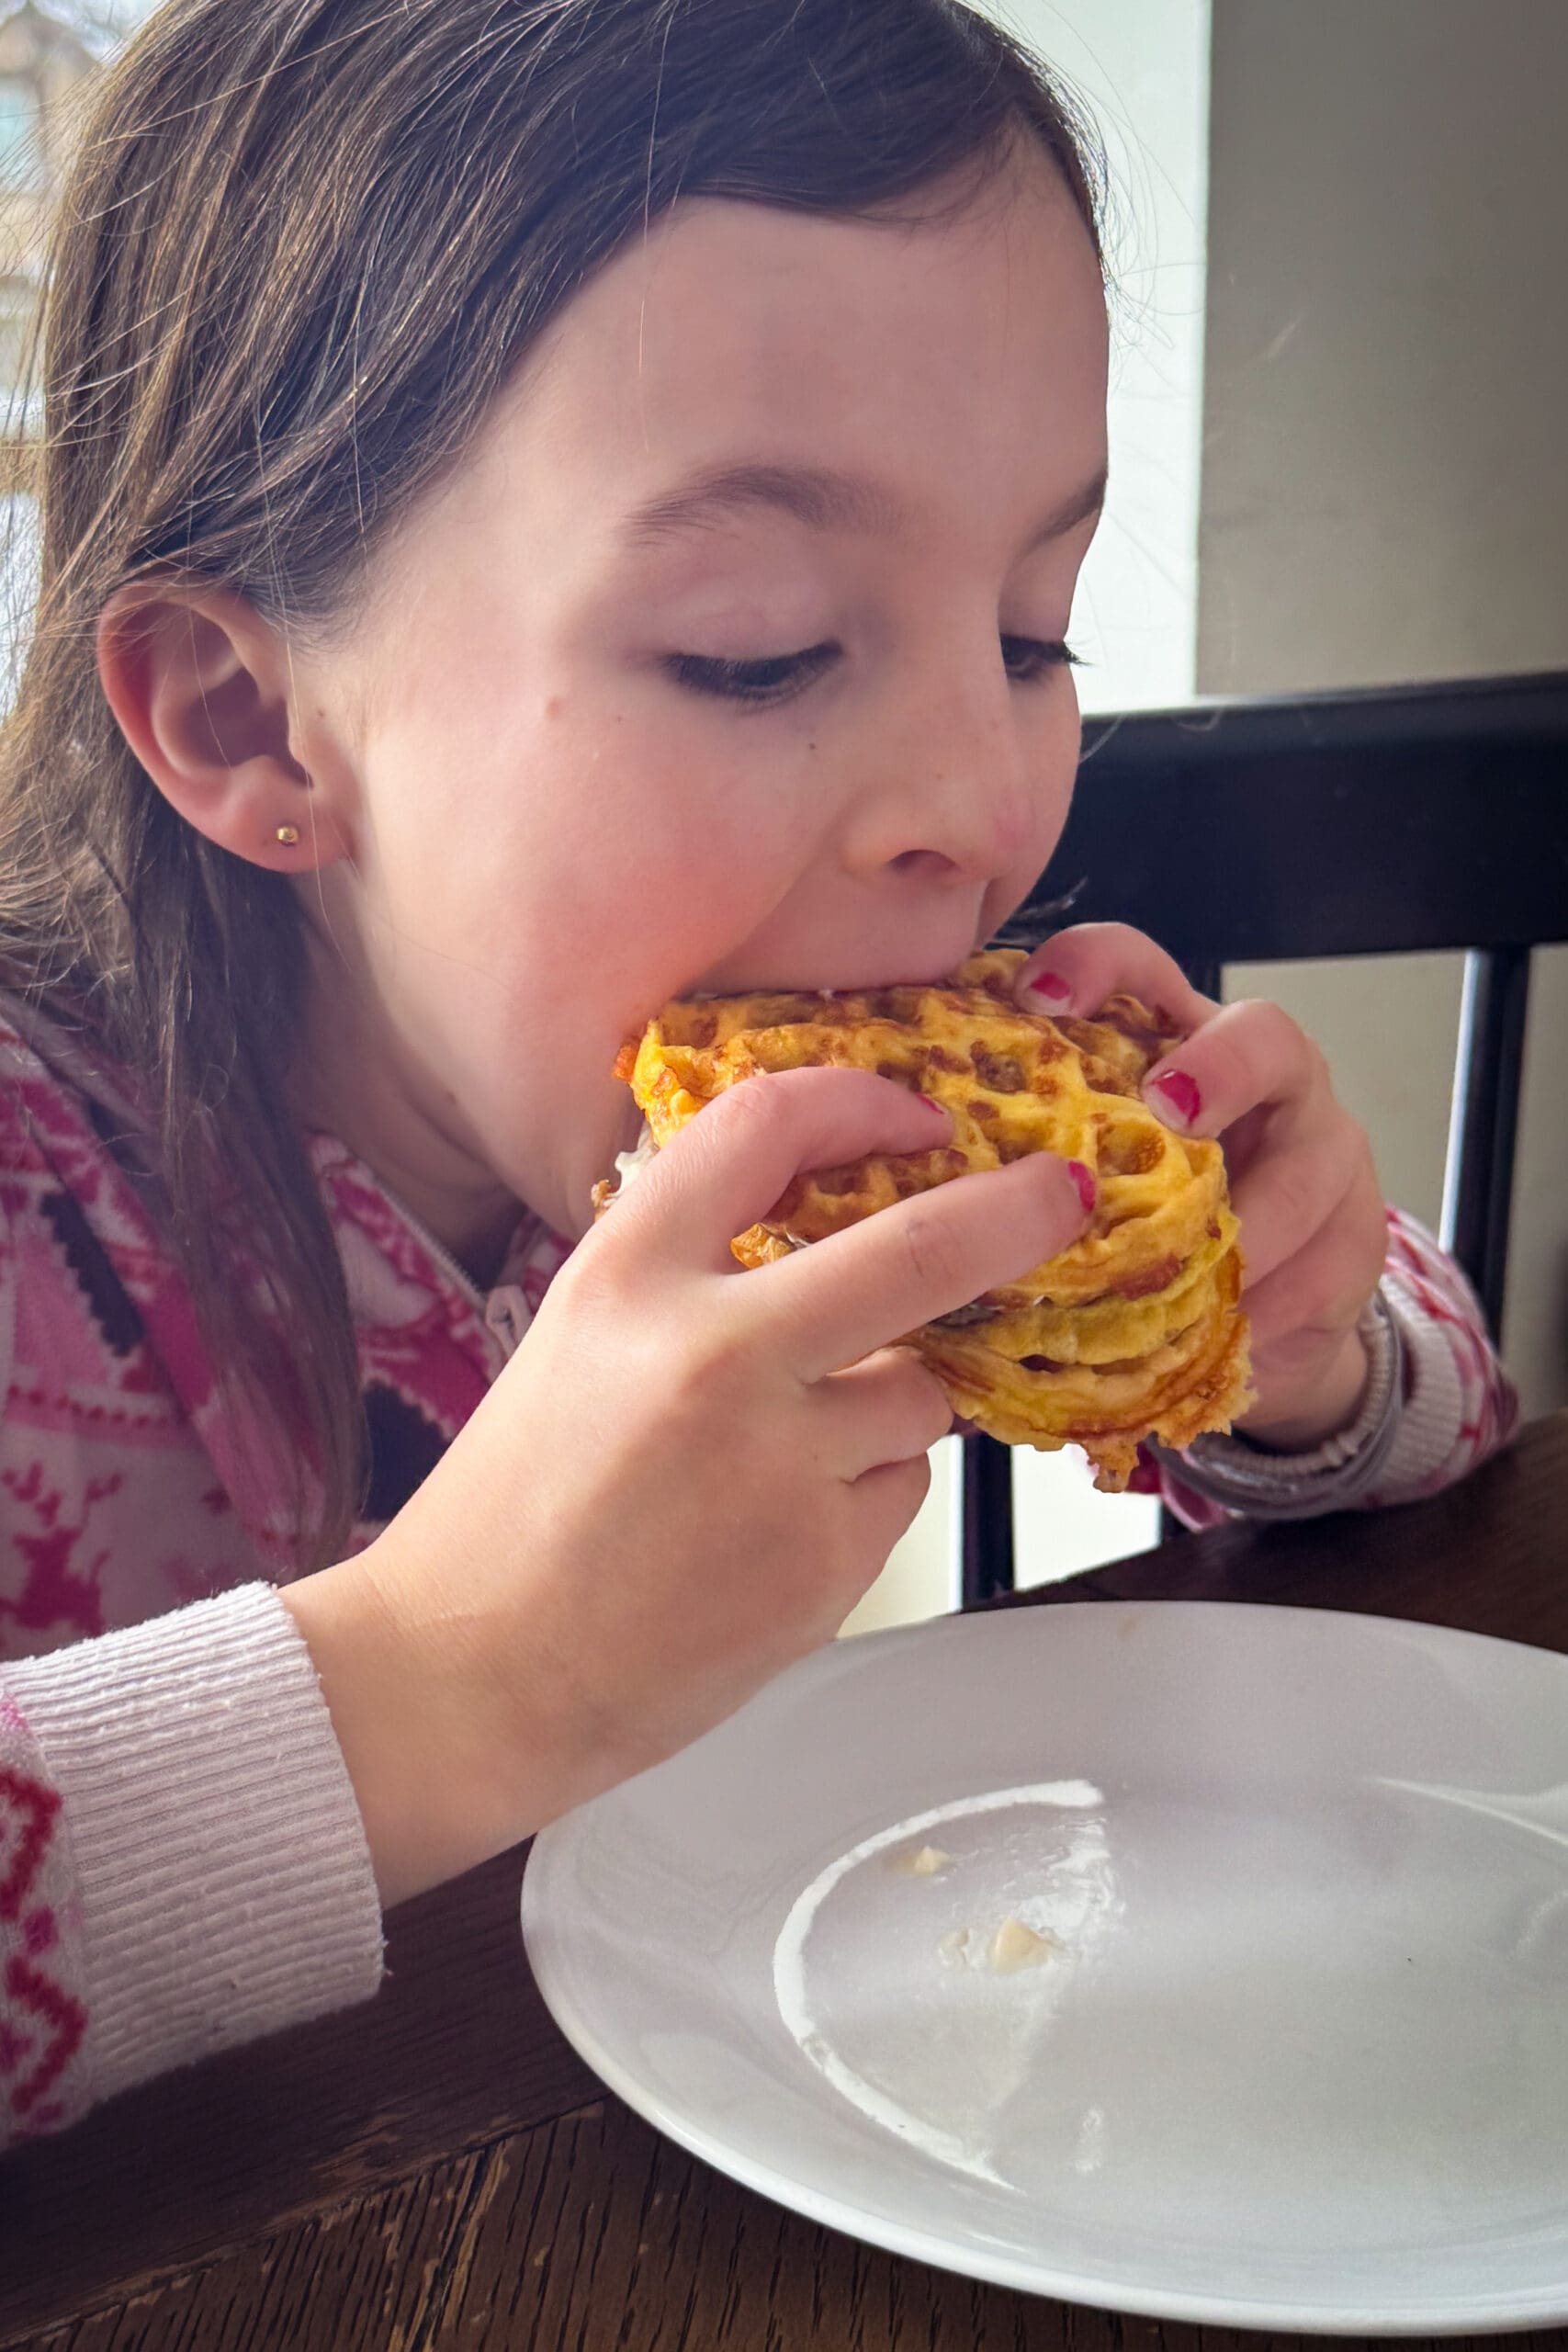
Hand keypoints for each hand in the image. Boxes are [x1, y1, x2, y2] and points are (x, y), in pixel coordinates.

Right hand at [285, 1068, 1091, 1906]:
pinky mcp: (825, 1564)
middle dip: (1015, 1212)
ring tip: (793, 1451)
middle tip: (1058, 1197)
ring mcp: (781, 1464)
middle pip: (920, 1248)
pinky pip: (901, 1490)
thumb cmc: (514, 1511)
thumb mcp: (576, 1337)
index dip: (858, 1101)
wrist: (472, 1674)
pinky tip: (777, 1527)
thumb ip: (686, 1267)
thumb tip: (815, 1216)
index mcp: (628, 1280)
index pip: (765, 1127)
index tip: (910, 1115)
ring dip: (891, 1400)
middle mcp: (713, 1355)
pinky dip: (865, 1492)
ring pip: (920, 1392)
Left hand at [1015, 924, 1386, 1450]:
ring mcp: (1322, 1150)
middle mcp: (1257, 1080)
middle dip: (1219, 1068)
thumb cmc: (1143, 1238)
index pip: (1140, 969)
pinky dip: (1265, 1309)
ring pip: (1306, 1171)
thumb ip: (1020, 1173)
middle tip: (1169, 1113)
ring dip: (1245, 1227)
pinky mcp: (1359, 1235)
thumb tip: (892, 1197)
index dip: (1097, 969)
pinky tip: (1222, 1338)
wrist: (1259, 1321)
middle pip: (1263, 1036)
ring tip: (1188, 1276)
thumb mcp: (1079, 1190)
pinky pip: (1321, 1269)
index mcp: (1171, 1047)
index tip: (1039, 1000)